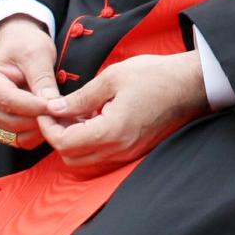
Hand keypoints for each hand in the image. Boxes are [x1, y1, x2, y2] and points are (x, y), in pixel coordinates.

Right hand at [0, 16, 59, 149]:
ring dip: (41, 129)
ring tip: (62, 115)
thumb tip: (53, 105)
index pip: (10, 102)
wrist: (18, 46)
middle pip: (13, 122)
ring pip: (18, 135)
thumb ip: (42, 79)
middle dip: (41, 119)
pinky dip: (38, 134)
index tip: (60, 105)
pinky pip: (21, 140)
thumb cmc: (24, 45)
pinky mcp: (1, 127)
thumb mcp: (36, 53)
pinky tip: (52, 120)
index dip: (37, 106)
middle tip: (67, 112)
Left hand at [37, 51, 209, 174]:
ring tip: (76, 112)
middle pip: (71, 157)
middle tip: (57, 112)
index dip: (48, 127)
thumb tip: (54, 109)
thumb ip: (80, 98)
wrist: (189, 84)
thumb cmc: (153, 76)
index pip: (65, 143)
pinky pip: (102, 154)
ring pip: (85, 158)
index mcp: (112, 131)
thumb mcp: (112, 78)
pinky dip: (90, 140)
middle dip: (58, 136)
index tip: (46, 109)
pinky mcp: (134, 150)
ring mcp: (128, 153)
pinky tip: (94, 117)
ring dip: (74, 139)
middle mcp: (119, 149)